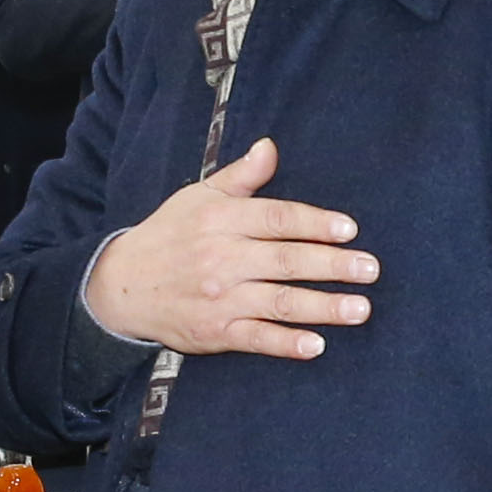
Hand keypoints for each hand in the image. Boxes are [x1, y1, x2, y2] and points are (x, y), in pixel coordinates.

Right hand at [82, 135, 373, 359]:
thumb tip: (270, 147)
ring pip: (279, 301)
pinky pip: (257, 338)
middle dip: (332, 265)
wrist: (122, 286)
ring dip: (323, 307)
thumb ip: (241, 176)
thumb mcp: (199, 196)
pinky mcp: (216, 332)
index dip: (316, 223)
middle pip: (286, 260)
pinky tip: (317, 345)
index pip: (278, 219)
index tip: (350, 229)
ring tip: (360, 308)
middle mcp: (222, 258)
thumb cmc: (170, 235)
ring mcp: (221, 298)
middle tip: (370, 269)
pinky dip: (287, 343)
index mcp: (221, 219)